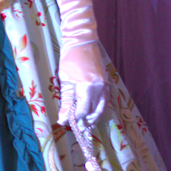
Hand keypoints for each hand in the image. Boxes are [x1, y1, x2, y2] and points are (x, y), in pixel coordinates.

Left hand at [57, 0, 108, 127]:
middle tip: (74, 128)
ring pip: (101, 109)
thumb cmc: (70, 59)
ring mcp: (105, 86)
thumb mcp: (65, 80)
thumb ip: (65, 101)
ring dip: (92, 118)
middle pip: (92, 112)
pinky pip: (104, 102)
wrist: (83, 42)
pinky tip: (91, 115)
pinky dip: (97, 110)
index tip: (64, 122)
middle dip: (83, 121)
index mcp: (88, 87)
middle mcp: (100, 88)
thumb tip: (63, 118)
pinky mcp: (107, 84)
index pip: (82, 110)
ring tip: (84, 126)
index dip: (73, 118)